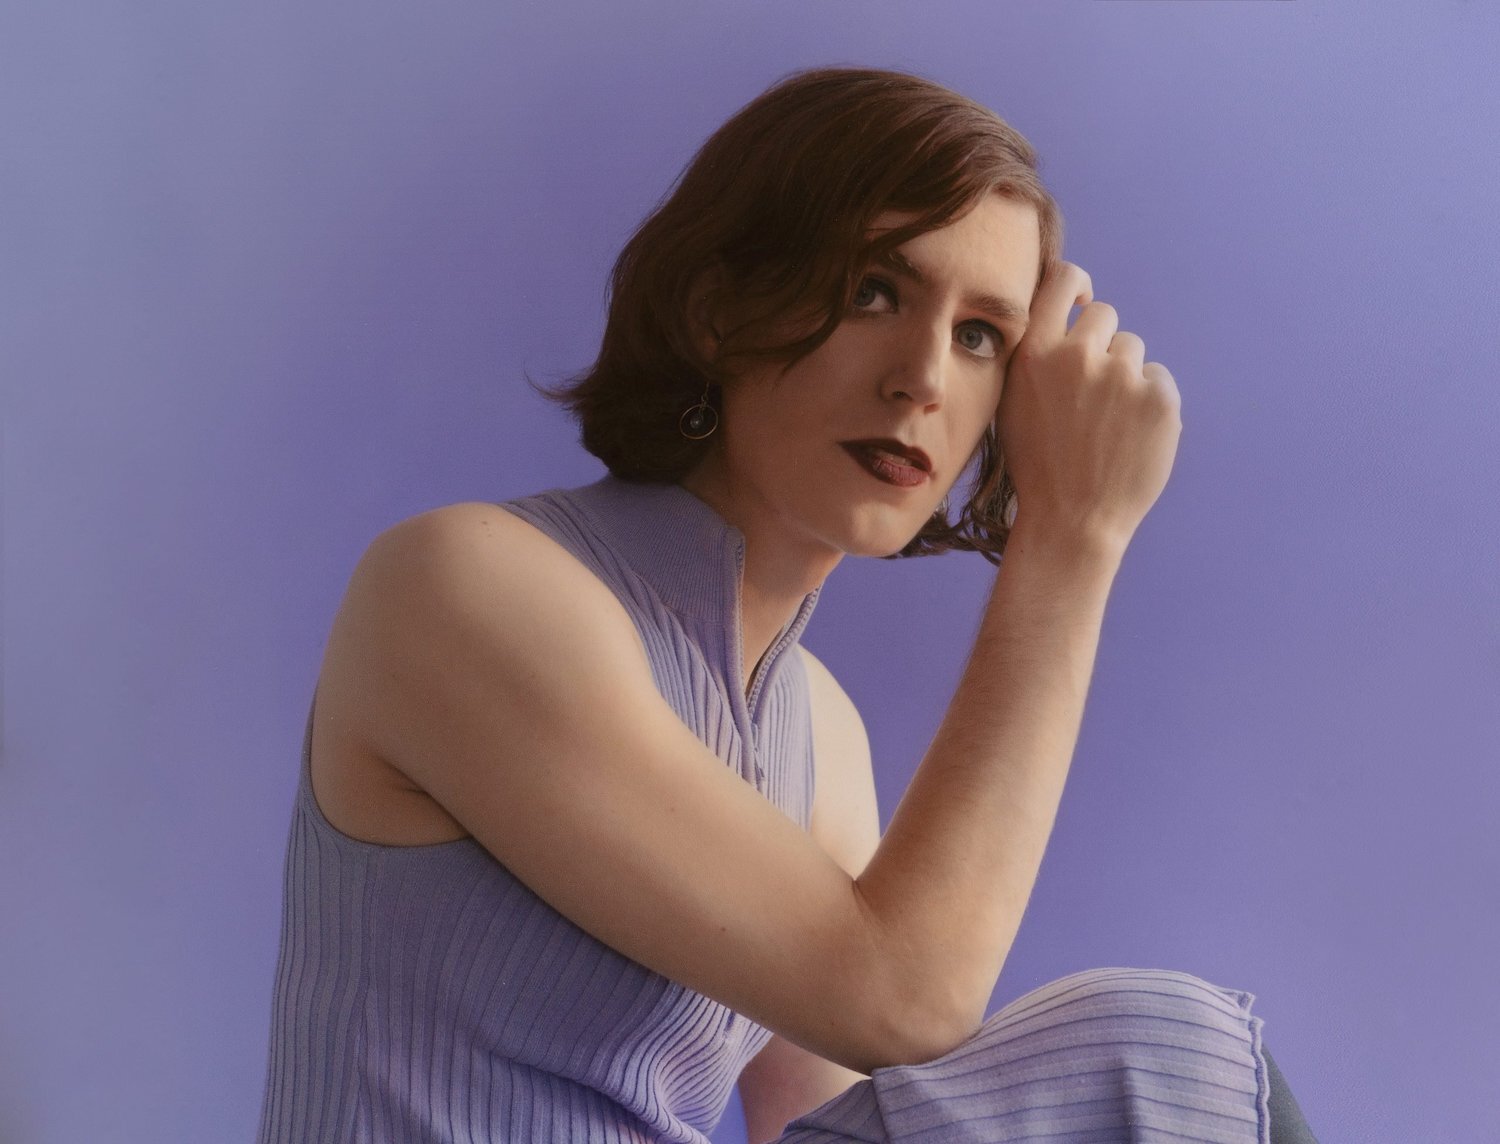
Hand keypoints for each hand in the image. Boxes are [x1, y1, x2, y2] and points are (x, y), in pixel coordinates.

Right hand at [996, 260, 1182, 550]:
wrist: (1073, 521)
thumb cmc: (1040, 466)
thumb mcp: (1014, 404)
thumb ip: (1036, 357)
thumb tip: (1067, 314)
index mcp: (1034, 354)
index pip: (1063, 279)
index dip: (1078, 285)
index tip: (1082, 304)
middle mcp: (1077, 356)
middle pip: (1104, 316)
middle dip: (1102, 345)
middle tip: (1091, 394)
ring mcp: (1121, 376)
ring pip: (1133, 351)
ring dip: (1125, 377)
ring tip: (1108, 424)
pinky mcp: (1159, 397)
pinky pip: (1159, 379)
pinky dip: (1150, 404)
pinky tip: (1130, 437)